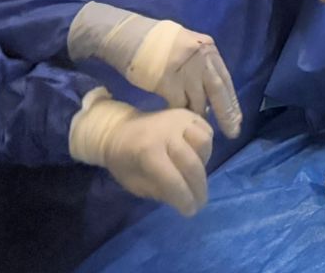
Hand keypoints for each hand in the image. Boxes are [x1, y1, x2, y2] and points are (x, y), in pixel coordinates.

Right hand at [68, 4, 242, 139]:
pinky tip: (178, 123)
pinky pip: (178, 105)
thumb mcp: (187, 45)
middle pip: (218, 91)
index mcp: (207, 48)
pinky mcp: (168, 81)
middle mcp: (200, 58)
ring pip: (197, 101)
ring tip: (198, 130)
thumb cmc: (156, 42)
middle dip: (226, 114)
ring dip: (198, 116)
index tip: (237, 119)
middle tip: (232, 132)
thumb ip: (200, 62)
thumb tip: (208, 87)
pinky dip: (179, 114)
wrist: (130, 36)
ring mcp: (185, 70)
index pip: (225, 78)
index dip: (231, 101)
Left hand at [70, 91, 212, 217]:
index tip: (191, 212)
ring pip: (204, 144)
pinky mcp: (187, 113)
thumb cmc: (124, 161)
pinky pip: (207, 131)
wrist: (118, 130)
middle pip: (192, 164)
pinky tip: (197, 156)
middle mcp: (166, 132)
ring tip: (195, 174)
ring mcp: (179, 119)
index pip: (173, 180)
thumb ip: (161, 192)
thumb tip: (186, 200)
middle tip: (200, 201)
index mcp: (148, 151)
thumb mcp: (135, 184)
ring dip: (204, 163)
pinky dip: (205, 147)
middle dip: (198, 187)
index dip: (184, 199)